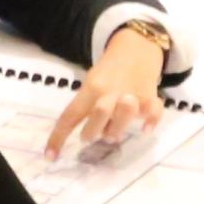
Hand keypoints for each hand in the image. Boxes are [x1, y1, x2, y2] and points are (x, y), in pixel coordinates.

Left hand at [48, 29, 168, 156]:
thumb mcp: (92, 83)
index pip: (71, 115)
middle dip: (91, 132)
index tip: (49, 156)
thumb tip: (85, 134)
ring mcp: (132, 93)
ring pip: (123, 114)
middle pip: (99, 113)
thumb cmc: (110, 71)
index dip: (59, 137)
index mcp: (91, 88)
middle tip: (89, 137)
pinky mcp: (151, 95)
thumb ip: (88, 105)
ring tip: (113, 134)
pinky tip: (145, 129)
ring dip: (116, 129)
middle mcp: (110, 91)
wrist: (137, 46)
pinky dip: (150, 120)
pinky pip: (153, 110)